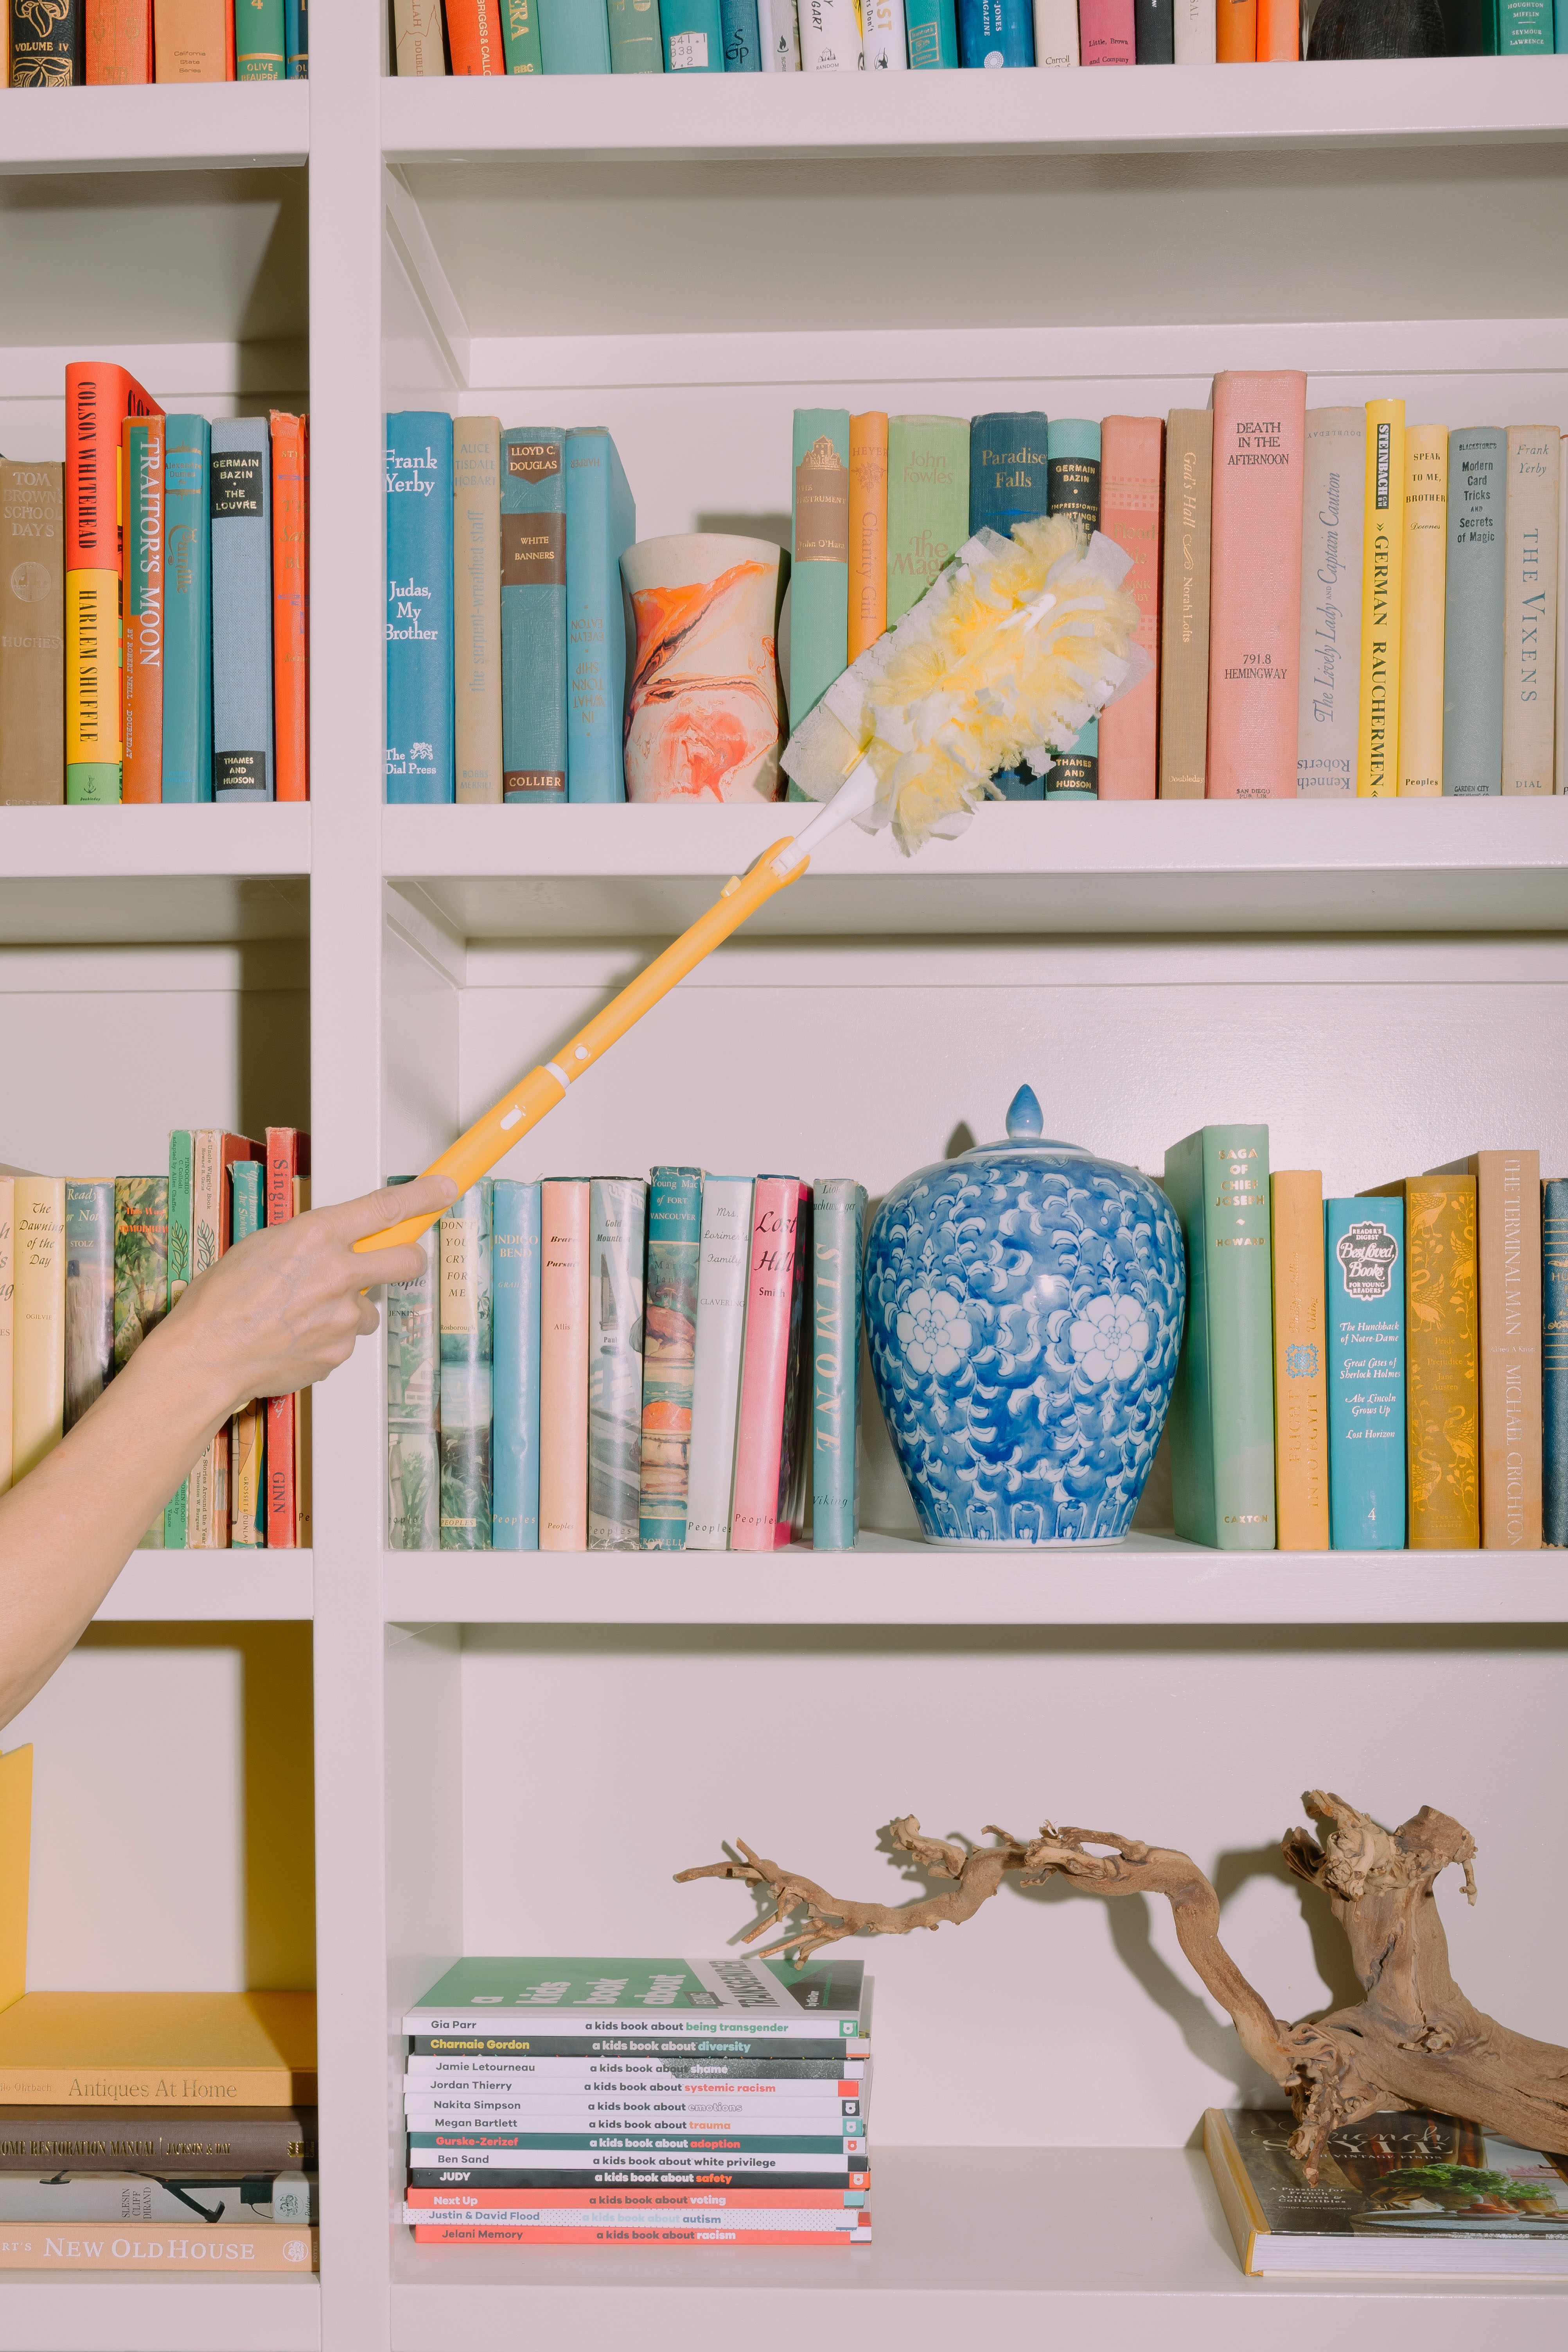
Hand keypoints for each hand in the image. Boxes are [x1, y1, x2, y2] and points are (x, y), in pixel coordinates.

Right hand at [148, 1172, 457, 1413]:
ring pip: (367, 1308)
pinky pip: (346, 1340)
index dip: (423, 1196)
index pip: (385, 1207)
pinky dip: (327, 1339)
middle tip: (398, 1261)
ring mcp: (342, 1315)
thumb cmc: (222, 1299)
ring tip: (301, 1316)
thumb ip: (311, 1241)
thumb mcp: (263, 1245)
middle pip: (406, 1259)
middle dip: (409, 1257)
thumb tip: (339, 1243)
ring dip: (346, 1310)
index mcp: (315, 1235)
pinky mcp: (340, 1351)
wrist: (206, 1356)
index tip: (444, 1189)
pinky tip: (294, 1339)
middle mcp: (337, 1272)